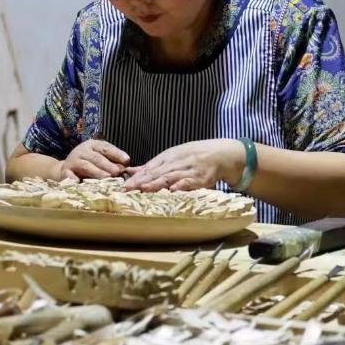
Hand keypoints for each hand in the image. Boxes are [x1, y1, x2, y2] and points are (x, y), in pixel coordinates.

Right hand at [59, 139, 129, 180]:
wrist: (66, 167)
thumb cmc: (89, 162)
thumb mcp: (100, 157)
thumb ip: (112, 161)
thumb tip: (124, 168)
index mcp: (93, 145)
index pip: (106, 148)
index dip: (117, 153)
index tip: (127, 160)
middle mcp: (82, 151)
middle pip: (97, 157)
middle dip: (108, 165)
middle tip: (117, 172)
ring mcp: (73, 161)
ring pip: (86, 166)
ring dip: (97, 172)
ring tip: (107, 178)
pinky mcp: (65, 171)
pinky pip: (69, 175)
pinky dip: (73, 179)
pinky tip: (78, 182)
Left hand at [123, 139, 244, 191]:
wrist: (221, 153)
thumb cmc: (194, 156)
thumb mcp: (173, 156)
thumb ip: (153, 165)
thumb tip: (130, 171)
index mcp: (170, 155)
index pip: (151, 166)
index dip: (137, 176)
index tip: (123, 185)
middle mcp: (178, 161)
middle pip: (158, 171)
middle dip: (142, 180)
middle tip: (128, 189)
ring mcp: (189, 169)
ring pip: (171, 176)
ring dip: (157, 183)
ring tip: (144, 189)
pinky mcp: (201, 178)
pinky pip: (190, 181)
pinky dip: (181, 185)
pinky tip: (172, 190)